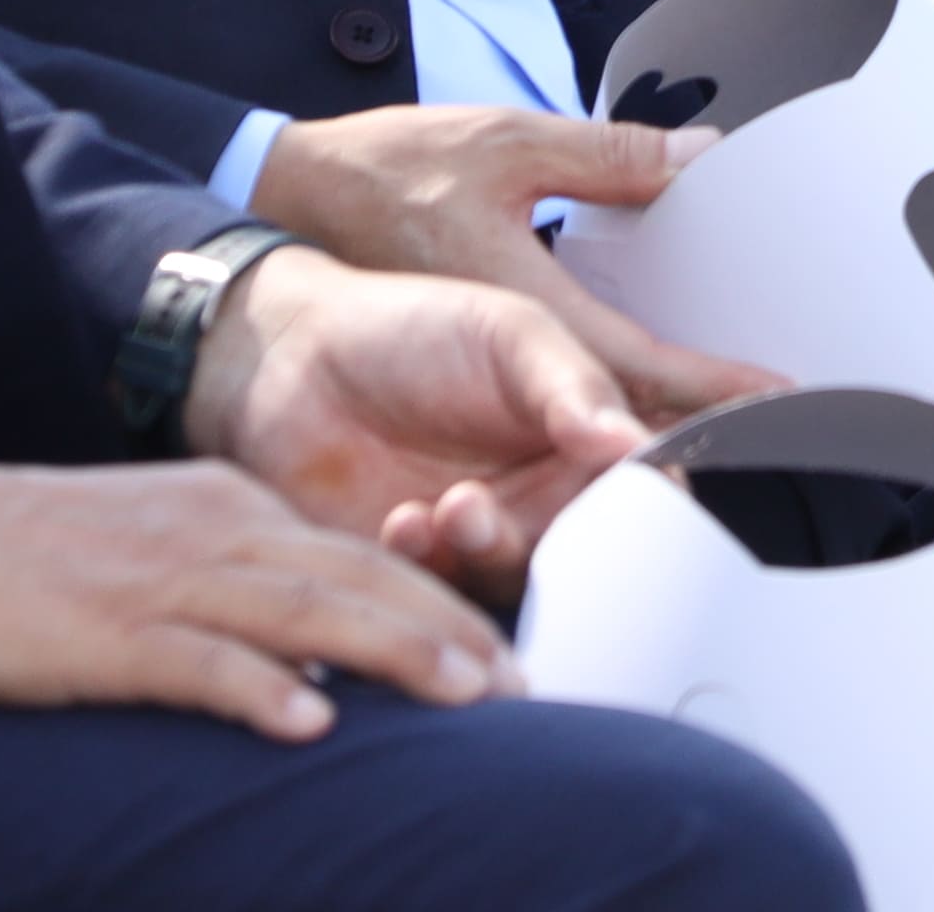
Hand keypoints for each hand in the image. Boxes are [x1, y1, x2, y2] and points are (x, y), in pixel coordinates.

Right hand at [0, 423, 512, 734]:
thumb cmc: (20, 556)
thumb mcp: (146, 551)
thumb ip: (227, 592)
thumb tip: (307, 665)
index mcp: (224, 509)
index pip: (359, 555)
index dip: (440, 605)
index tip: (504, 659)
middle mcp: (212, 530)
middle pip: (357, 576)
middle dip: (449, 631)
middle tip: (524, 688)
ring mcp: (162, 578)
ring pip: (304, 609)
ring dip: (392, 650)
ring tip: (465, 694)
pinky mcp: (106, 629)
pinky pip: (196, 659)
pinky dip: (257, 686)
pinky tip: (306, 719)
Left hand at [193, 247, 659, 600]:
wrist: (289, 361)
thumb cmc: (406, 330)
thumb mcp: (506, 333)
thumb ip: (573, 386)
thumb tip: (635, 446)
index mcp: (579, 442)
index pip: (639, 490)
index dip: (644, 508)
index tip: (623, 502)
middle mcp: (541, 502)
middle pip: (588, 551)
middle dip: (558, 539)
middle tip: (509, 503)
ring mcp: (483, 547)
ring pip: (520, 582)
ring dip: (491, 552)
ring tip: (451, 507)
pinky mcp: (422, 583)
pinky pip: (450, 605)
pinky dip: (435, 571)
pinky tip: (404, 525)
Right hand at [249, 107, 769, 419]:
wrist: (285, 216)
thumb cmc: (389, 171)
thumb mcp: (505, 144)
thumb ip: (606, 158)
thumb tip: (697, 155)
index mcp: (524, 315)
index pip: (640, 370)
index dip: (714, 389)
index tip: (780, 399)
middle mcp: (507, 375)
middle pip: (621, 423)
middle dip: (697, 431)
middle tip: (778, 435)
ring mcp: (483, 399)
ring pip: (585, 434)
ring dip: (648, 444)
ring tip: (726, 442)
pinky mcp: (462, 402)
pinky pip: (541, 426)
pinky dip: (595, 426)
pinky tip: (632, 429)